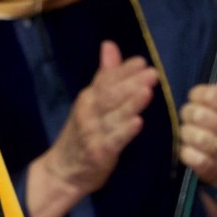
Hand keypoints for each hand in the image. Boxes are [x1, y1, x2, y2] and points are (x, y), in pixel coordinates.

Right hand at [24, 39, 156, 216]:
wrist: (64, 170)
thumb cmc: (84, 133)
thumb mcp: (91, 101)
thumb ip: (105, 75)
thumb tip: (110, 45)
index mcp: (88, 98)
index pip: (106, 80)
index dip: (124, 71)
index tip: (142, 61)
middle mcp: (88, 112)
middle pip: (110, 95)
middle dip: (131, 83)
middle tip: (152, 73)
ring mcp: (92, 132)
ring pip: (113, 115)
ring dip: (130, 103)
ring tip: (147, 91)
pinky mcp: (98, 152)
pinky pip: (113, 140)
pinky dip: (124, 131)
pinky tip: (137, 123)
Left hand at [180, 33, 216, 186]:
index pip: (212, 94)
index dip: (197, 95)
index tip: (197, 98)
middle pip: (196, 113)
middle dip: (188, 114)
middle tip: (192, 118)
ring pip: (190, 134)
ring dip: (185, 133)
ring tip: (190, 133)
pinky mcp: (211, 168)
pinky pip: (187, 155)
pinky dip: (184, 152)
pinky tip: (190, 150)